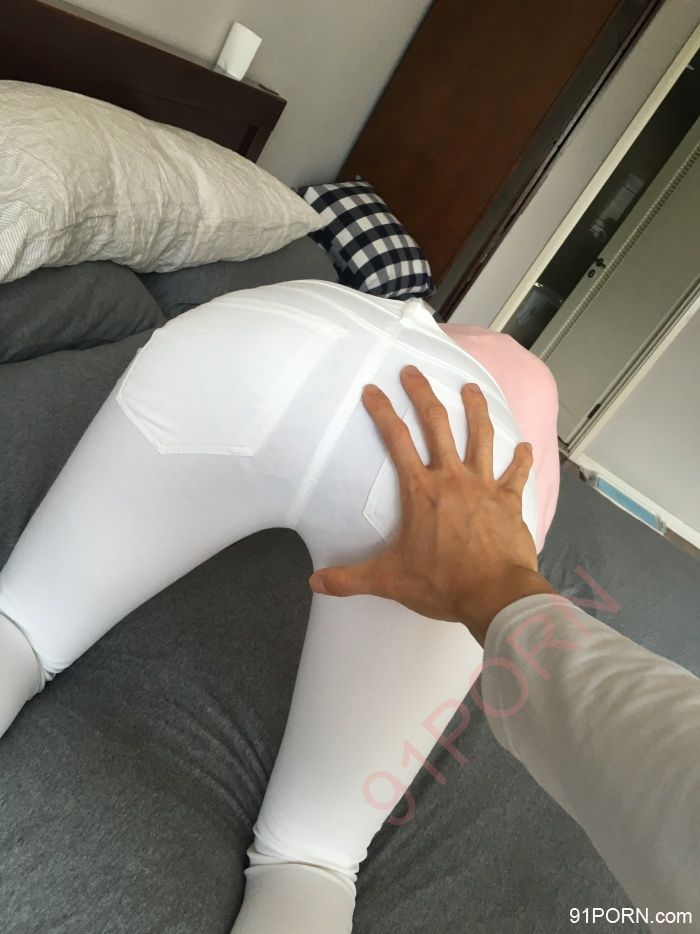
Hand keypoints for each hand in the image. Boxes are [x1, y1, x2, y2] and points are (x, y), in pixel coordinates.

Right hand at [308, 365, 553, 644]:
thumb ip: (350, 579)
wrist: (495, 596)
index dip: (382, 411)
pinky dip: (521, 459)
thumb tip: (314, 583)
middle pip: (437, 424)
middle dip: (423, 394)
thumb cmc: (442, 584)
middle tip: (413, 371)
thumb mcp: (389, 581)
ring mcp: (484, 486)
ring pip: (481, 436)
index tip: (372, 389)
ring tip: (470, 388)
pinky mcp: (509, 501)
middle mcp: (452, 479)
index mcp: (420, 491)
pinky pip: (516, 473)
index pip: (396, 440)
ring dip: (476, 409)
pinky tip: (525, 446)